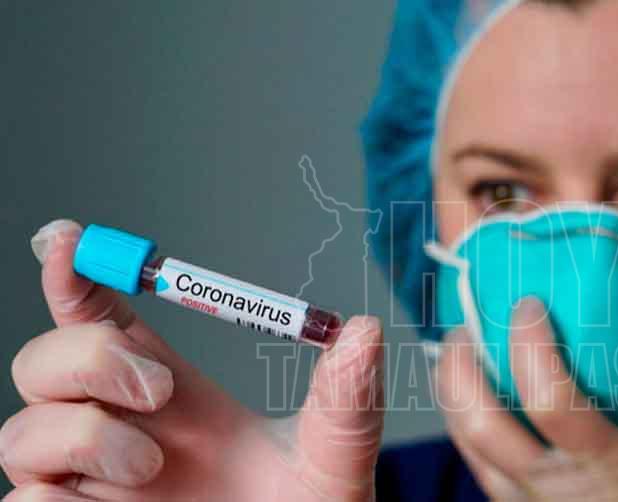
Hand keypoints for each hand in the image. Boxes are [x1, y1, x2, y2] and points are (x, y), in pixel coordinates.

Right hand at [3, 220, 384, 500]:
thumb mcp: (332, 460)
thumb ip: (346, 402)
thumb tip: (364, 332)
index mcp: (175, 397)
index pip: (105, 322)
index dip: (77, 276)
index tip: (69, 240)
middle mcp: (122, 433)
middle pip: (45, 362)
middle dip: (88, 355)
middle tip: (159, 388)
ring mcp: (90, 486)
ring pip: (22, 432)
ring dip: (83, 435)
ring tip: (152, 468)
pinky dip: (52, 498)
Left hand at [434, 297, 617, 500]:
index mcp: (610, 476)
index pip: (552, 402)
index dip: (530, 346)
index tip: (529, 306)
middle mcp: (553, 492)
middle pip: (479, 423)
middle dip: (460, 364)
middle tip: (469, 321)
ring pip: (464, 444)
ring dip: (450, 390)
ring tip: (462, 347)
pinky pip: (474, 463)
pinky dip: (462, 421)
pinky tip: (475, 394)